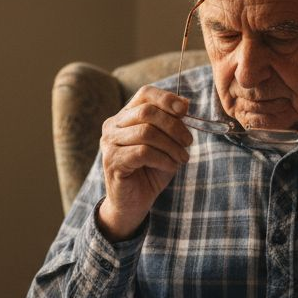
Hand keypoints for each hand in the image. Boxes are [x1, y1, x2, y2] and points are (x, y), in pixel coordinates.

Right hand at [95, 85, 192, 240]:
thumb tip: (184, 102)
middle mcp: (112, 126)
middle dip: (174, 126)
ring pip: (146, 132)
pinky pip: (143, 152)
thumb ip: (172, 123)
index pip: (145, 94)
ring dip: (171, 146)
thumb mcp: (166, 144)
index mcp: (124, 116)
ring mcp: (109, 144)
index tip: (185, 110)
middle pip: (147, 112)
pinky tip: (171, 167)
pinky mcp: (112, 162)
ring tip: (182, 158)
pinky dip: (163, 159)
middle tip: (188, 142)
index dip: (166, 98)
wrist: (133, 203)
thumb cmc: (150, 171)